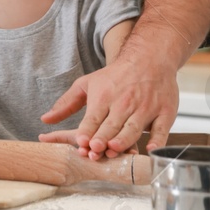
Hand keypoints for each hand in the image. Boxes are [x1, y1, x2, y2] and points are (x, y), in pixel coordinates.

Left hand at [39, 57, 177, 159]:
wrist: (148, 59)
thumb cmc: (115, 76)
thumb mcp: (86, 84)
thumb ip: (66, 103)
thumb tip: (45, 119)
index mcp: (104, 98)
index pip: (93, 118)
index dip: (88, 131)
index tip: (82, 142)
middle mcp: (124, 104)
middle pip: (112, 125)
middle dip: (103, 138)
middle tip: (95, 150)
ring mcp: (145, 109)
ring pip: (133, 128)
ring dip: (124, 140)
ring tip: (114, 150)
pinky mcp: (164, 113)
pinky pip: (161, 129)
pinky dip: (157, 140)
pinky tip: (151, 150)